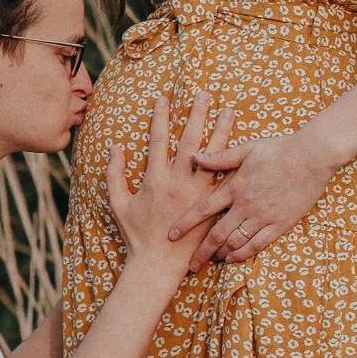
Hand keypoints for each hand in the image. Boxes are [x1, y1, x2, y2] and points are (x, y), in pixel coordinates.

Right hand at [107, 92, 237, 274]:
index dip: (160, 116)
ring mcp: (196, 194)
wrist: (158, 263)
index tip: (163, 97)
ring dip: (221, 132)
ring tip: (229, 111)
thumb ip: (114, 174)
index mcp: (154, 180)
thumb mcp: (118, 203)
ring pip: (213, 156)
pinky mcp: (210, 206)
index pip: (158, 140)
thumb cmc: (136, 234)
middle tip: (204, 94)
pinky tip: (242, 147)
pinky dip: (232, 161)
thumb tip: (115, 147)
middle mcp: (177, 183)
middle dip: (196, 115)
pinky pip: (223, 179)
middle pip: (190, 141)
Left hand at [167, 127, 339, 269]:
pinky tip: (233, 259)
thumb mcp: (247, 149)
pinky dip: (243, 254)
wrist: (312, 156)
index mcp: (235, 187)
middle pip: (217, 234)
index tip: (172, 235)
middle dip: (201, 252)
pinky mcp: (280, 224)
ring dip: (221, 255)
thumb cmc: (279, 149)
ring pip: (236, 242)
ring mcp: (264, 217)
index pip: (203, 209)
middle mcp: (246, 205)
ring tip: (211, 261)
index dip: (186, 224)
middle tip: (190, 265)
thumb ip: (220, 157)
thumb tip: (194, 156)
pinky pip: (258, 245)